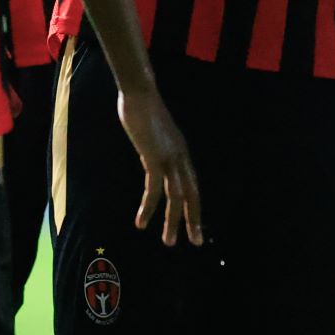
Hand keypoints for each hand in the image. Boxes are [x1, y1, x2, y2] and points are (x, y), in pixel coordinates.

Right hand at [116, 85, 204, 245]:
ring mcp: (170, 157)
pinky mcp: (155, 157)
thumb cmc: (142, 110)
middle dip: (194, 220)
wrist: (139, 92)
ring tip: (169, 242)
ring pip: (177, 196)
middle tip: (196, 242)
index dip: (195, 205)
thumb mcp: (153, 136)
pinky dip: (149, 207)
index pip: (193, 185)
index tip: (195, 225)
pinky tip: (142, 222)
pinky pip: (154, 189)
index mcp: (181, 152)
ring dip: (172, 221)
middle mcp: (181, 157)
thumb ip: (155, 149)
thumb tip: (152, 161)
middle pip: (192, 194)